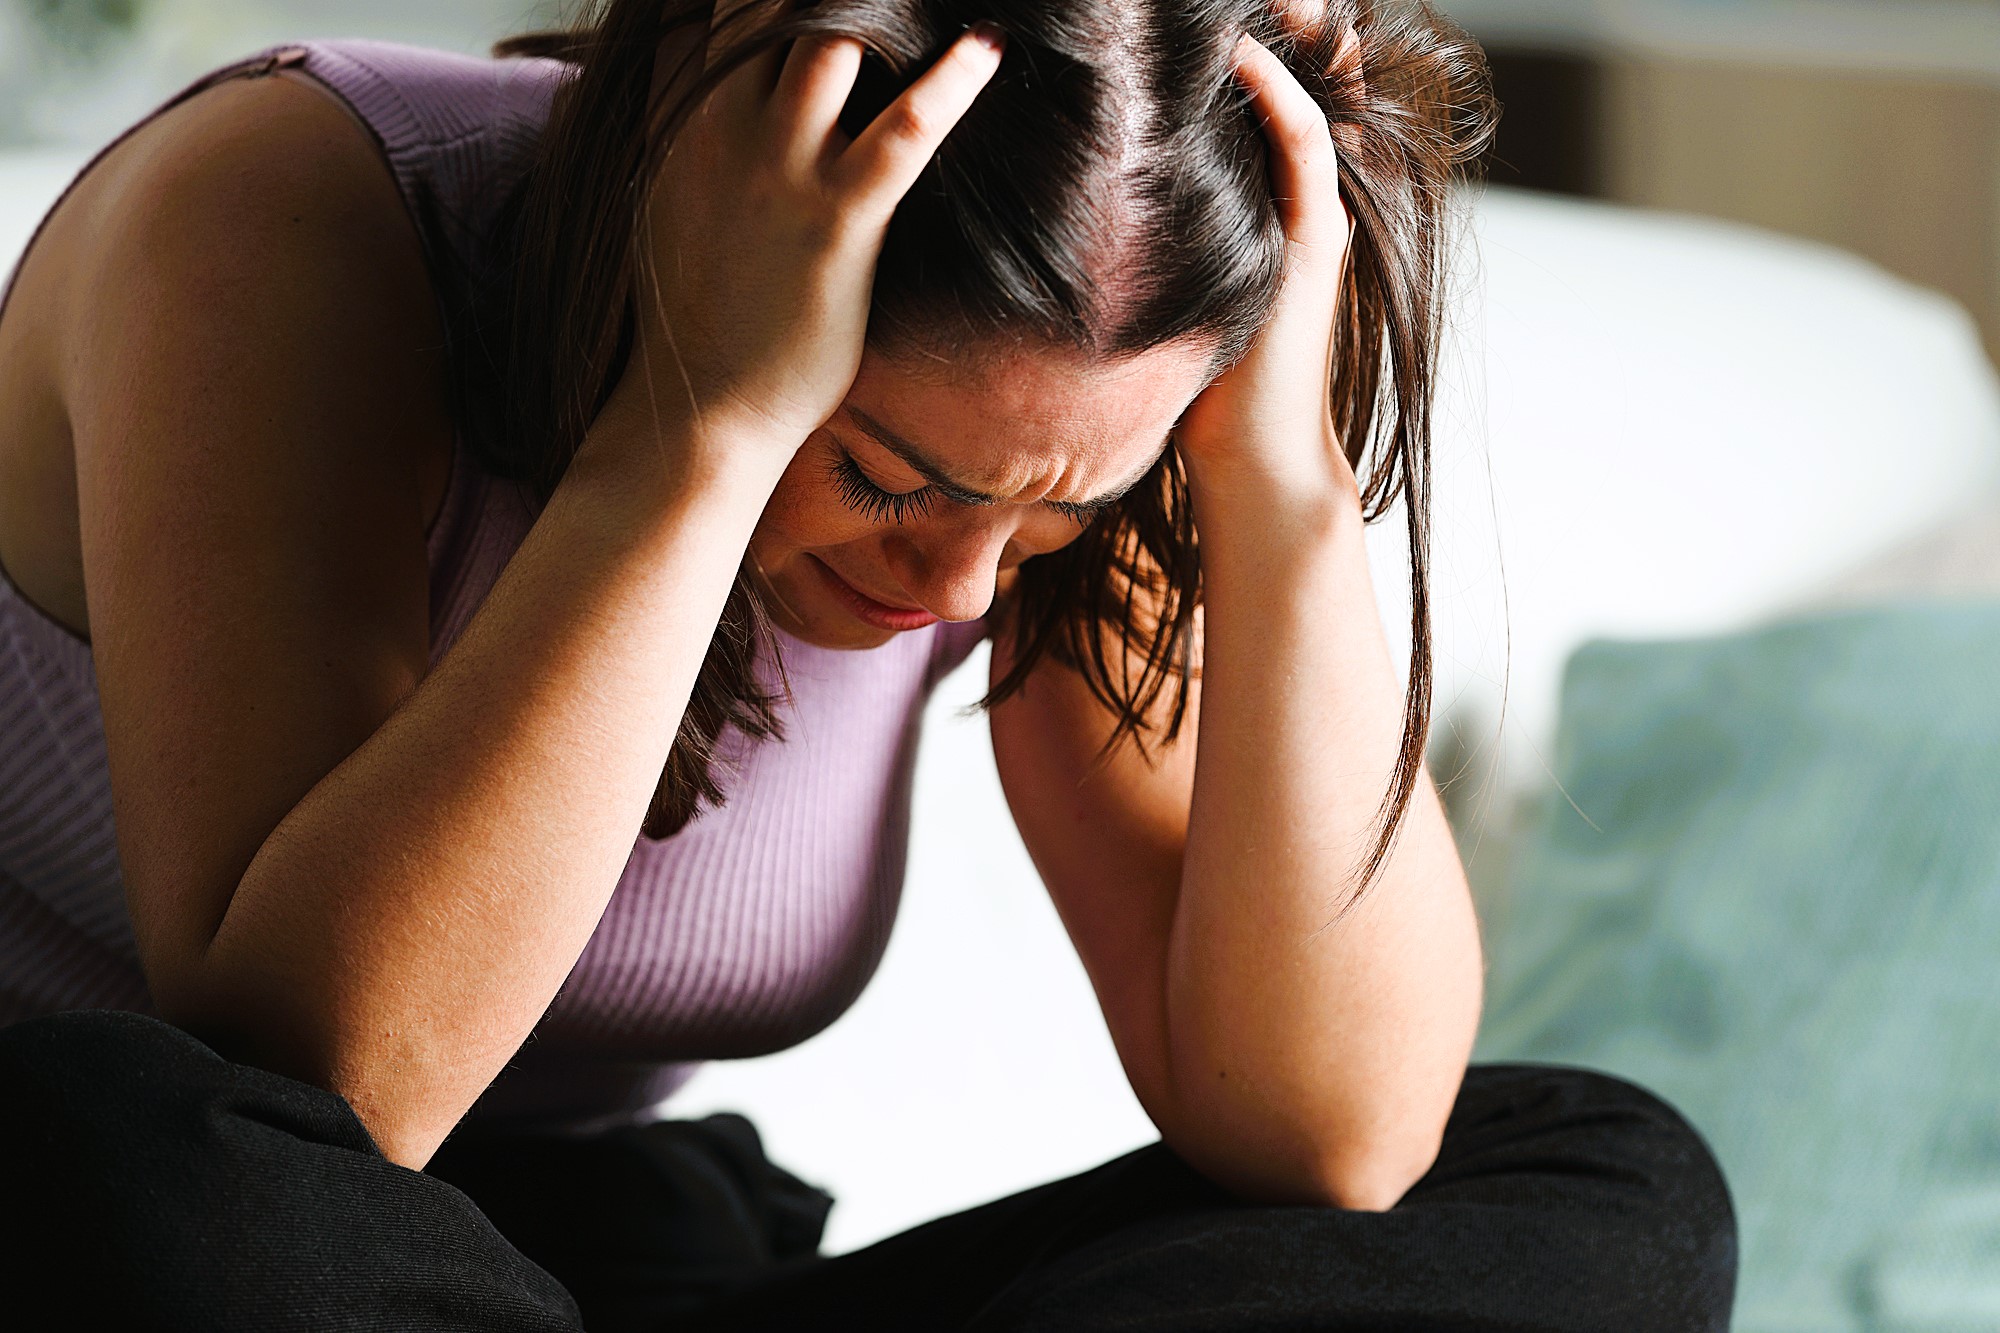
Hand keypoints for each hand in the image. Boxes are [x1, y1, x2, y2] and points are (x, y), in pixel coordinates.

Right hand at [612, 17, 1005, 462]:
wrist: (703, 412)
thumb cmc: (694, 316)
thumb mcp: (668, 202)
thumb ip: (694, 134)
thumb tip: (713, 98)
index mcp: (680, 119)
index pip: (710, 7)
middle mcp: (722, 127)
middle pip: (765, 4)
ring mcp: (779, 172)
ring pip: (827, 39)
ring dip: (876, 10)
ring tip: (927, 0)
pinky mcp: (837, 223)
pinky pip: (901, 134)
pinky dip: (948, 86)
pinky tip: (986, 48)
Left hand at [1175, 33, 1355, 507]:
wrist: (1250, 460)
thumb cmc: (1199, 392)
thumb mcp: (1173, 293)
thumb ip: (1153, 242)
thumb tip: (1080, 206)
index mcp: (1272, 210)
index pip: (1272, 104)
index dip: (1250, 50)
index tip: (1201, 14)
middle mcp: (1302, 204)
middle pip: (1303, 85)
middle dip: (1279, 28)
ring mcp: (1315, 220)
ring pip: (1313, 99)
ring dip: (1282, 38)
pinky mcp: (1314, 243)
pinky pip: (1303, 147)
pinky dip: (1275, 94)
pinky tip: (1237, 54)